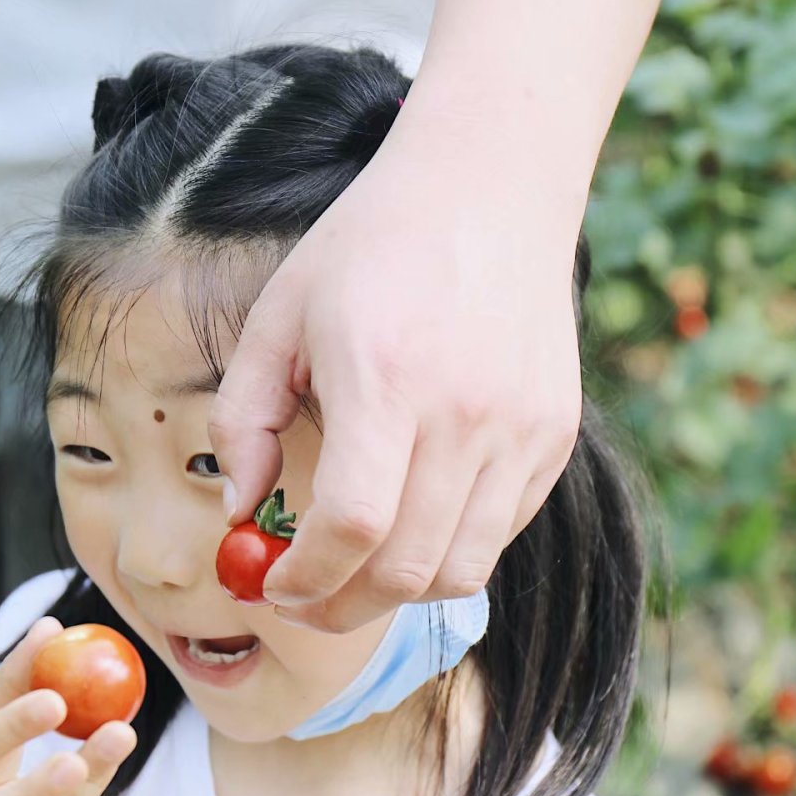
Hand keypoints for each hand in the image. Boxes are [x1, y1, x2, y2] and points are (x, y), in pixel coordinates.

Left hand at [209, 119, 583, 633]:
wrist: (491, 188)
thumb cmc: (371, 249)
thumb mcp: (279, 318)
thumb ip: (241, 419)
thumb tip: (241, 511)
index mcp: (386, 379)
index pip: (352, 527)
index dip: (305, 578)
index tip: (272, 584)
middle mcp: (466, 414)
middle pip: (407, 569)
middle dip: (341, 607)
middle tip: (303, 599)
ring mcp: (521, 431)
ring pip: (460, 569)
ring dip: (397, 591)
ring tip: (355, 568)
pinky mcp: (555, 437)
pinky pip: (500, 533)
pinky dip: (449, 552)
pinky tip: (411, 519)